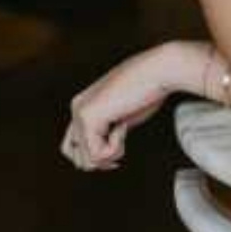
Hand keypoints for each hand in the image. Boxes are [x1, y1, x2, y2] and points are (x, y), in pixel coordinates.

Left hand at [60, 44, 177, 171]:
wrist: (158, 71)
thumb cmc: (149, 89)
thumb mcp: (123, 116)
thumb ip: (109, 131)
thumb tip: (104, 160)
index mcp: (83, 105)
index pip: (72, 147)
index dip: (95, 159)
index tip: (116, 157)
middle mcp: (77, 108)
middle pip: (79, 158)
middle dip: (102, 160)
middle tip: (120, 146)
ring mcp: (80, 112)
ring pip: (87, 160)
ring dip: (110, 154)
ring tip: (122, 132)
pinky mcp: (89, 117)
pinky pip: (97, 154)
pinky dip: (115, 147)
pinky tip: (122, 126)